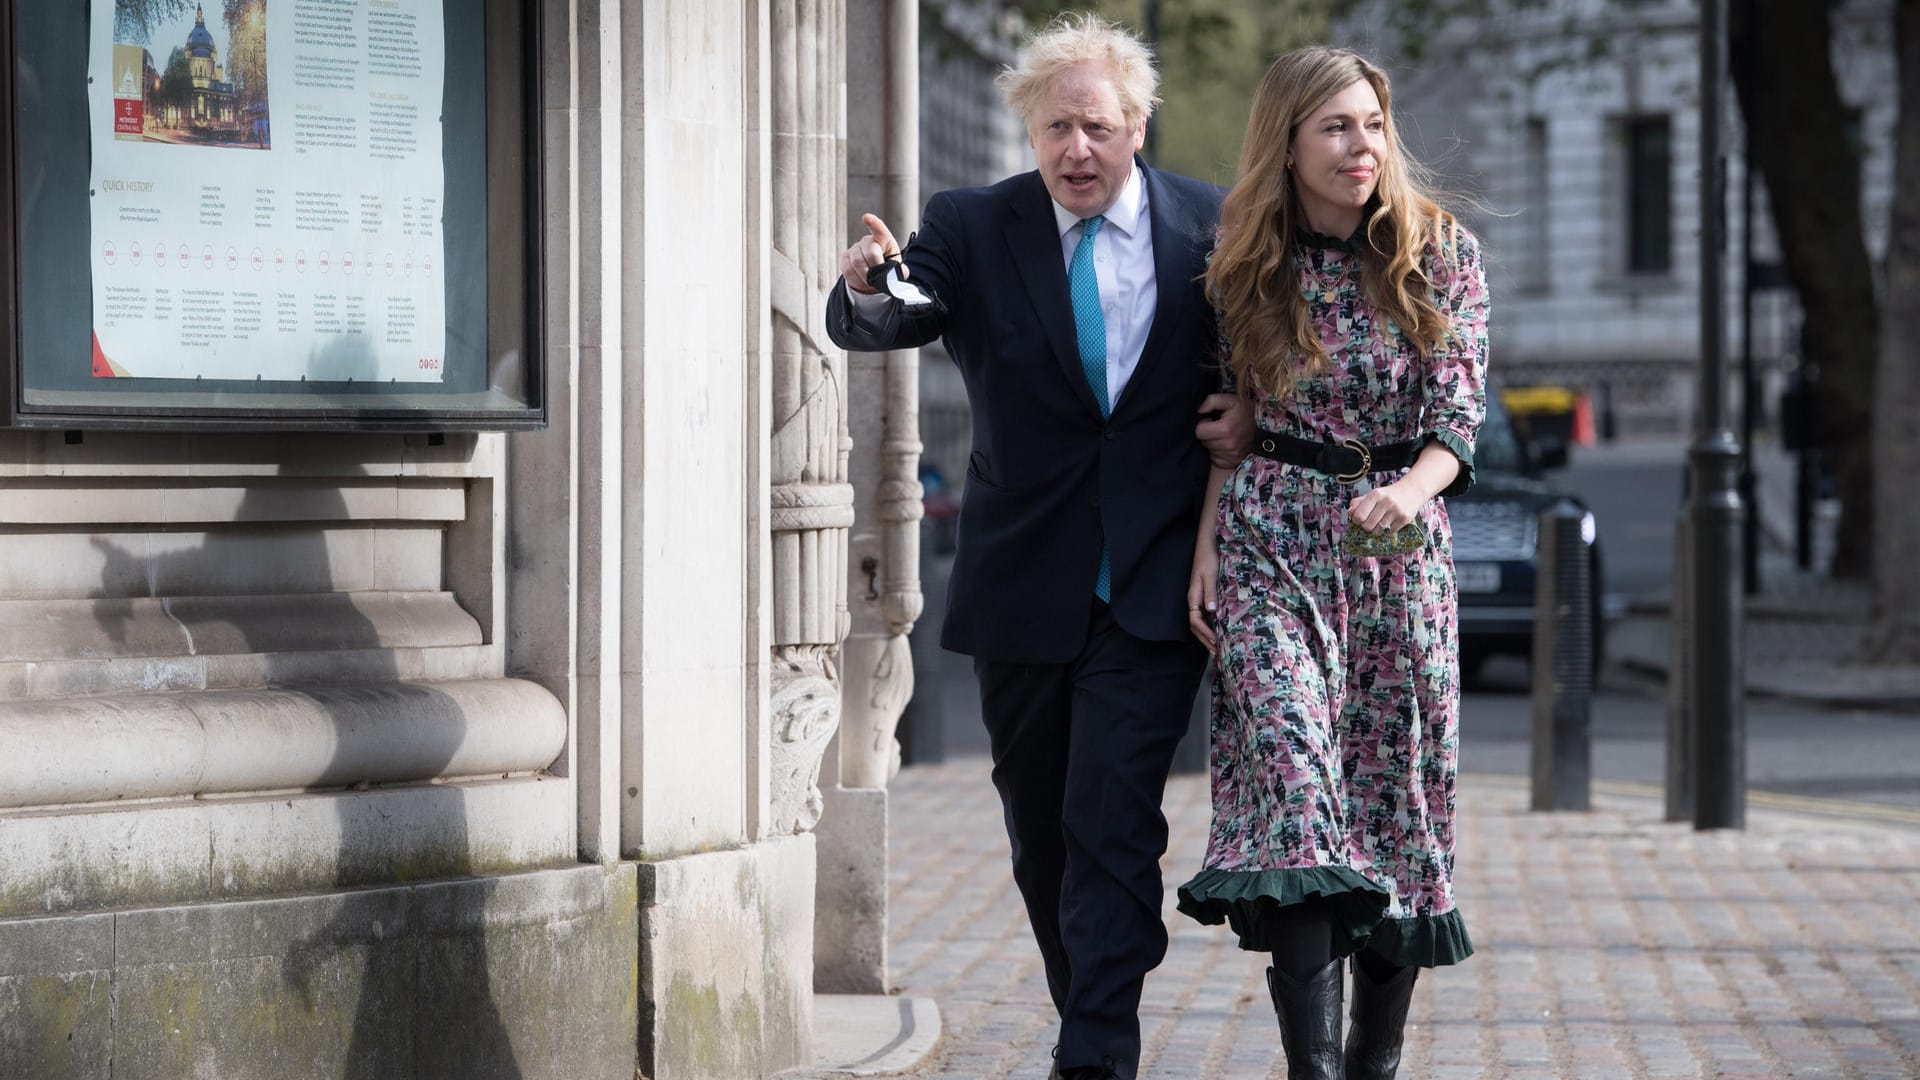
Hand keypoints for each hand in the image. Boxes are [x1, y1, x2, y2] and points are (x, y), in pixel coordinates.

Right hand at [840, 213, 902, 295]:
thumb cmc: (885, 269)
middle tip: (879, 279)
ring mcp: (855, 249)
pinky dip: (857, 280)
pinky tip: (862, 282)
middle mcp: (868, 241)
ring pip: (857, 263)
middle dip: (876, 268)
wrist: (872, 276)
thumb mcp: (895, 268)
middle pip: (871, 253)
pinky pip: (848, 270)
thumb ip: (899, 270)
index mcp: (884, 240)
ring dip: (866, 277)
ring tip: (871, 282)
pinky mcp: (845, 259)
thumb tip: (902, 272)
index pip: (879, 230)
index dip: (873, 223)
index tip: (866, 218)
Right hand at [1188, 532, 1220, 654]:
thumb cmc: (1208, 558)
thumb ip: (1210, 592)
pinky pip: (1206, 616)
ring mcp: (1200, 599)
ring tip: (1218, 648)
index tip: (1216, 642)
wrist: (1208, 545)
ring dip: (1208, 636)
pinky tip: (1220, 631)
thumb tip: (1212, 611)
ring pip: (1200, 623)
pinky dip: (1212, 627)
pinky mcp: (1206, 596)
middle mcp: (1195, 600)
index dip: (1205, 633)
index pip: (1195, 621)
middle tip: (1217, 653)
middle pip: (1196, 627)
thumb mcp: (1210, 574)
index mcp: (1193, 597)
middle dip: (1205, 640)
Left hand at [1196, 393, 1252, 468]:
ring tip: (1224, 435)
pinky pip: (1215, 459)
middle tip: (1218, 427)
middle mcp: (1228, 445)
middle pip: (1203, 441)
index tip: (1212, 420)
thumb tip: (1199, 410)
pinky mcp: (1231, 463)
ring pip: (1209, 449)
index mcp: (1226, 429)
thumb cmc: (1245, 412)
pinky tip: (1226, 444)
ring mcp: (1230, 456)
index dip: (1204, 424)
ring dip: (1213, 442)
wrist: (1265, 428)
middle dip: (1208, 433)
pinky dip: (1218, 452)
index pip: (1199, 431)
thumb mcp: (1231, 400)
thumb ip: (1212, 401)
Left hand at [1347, 480, 1425, 533]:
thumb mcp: (1373, 494)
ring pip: (1378, 530)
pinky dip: (1387, 531)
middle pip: (1368, 526)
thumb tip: (1350, 512)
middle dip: (1367, 527)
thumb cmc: (1388, 494)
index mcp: (1375, 494)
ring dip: (1377, 530)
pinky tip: (1390, 523)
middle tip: (1370, 522)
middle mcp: (1386, 502)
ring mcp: (1396, 510)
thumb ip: (1359, 502)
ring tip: (1380, 522)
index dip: (1357, 520)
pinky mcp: (1404, 518)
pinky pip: (1390, 532)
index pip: (1359, 516)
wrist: (1412, 490)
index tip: (1360, 519)